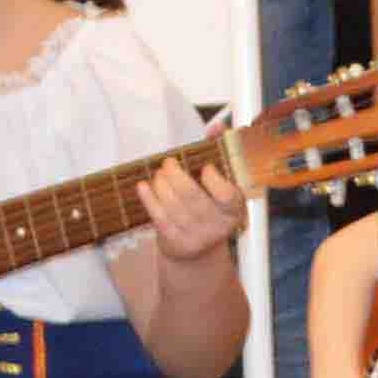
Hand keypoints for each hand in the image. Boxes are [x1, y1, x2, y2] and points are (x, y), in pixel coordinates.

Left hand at [134, 139, 244, 263]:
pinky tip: (144, 186)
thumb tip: (217, 126)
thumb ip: (219, 152)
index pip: (227, 196)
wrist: (198, 251)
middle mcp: (218, 225)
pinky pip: (158, 216)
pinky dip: (148, 198)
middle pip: (192, 197)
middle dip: (175, 175)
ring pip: (172, 205)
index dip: (213, 179)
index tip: (204, 168)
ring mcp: (196, 236)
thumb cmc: (209, 207)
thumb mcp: (221, 184)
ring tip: (159, 175)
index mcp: (234, 209)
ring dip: (161, 184)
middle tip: (169, 163)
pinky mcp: (176, 242)